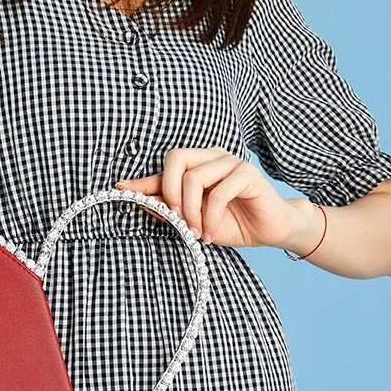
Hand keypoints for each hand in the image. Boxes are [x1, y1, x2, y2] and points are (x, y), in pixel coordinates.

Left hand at [116, 146, 303, 248]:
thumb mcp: (195, 221)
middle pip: (176, 158)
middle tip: (175, 220)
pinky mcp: (248, 174)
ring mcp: (231, 163)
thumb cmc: (233, 223)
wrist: (270, 230)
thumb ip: (172, 211)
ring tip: (195, 233)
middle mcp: (213, 157)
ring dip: (190, 211)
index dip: (143, 180)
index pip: (165, 167)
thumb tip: (145, 205)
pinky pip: (217, 193)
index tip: (121, 190)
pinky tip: (209, 233)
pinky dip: (209, 217)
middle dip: (168, 192)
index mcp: (199, 164)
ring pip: (194, 177)